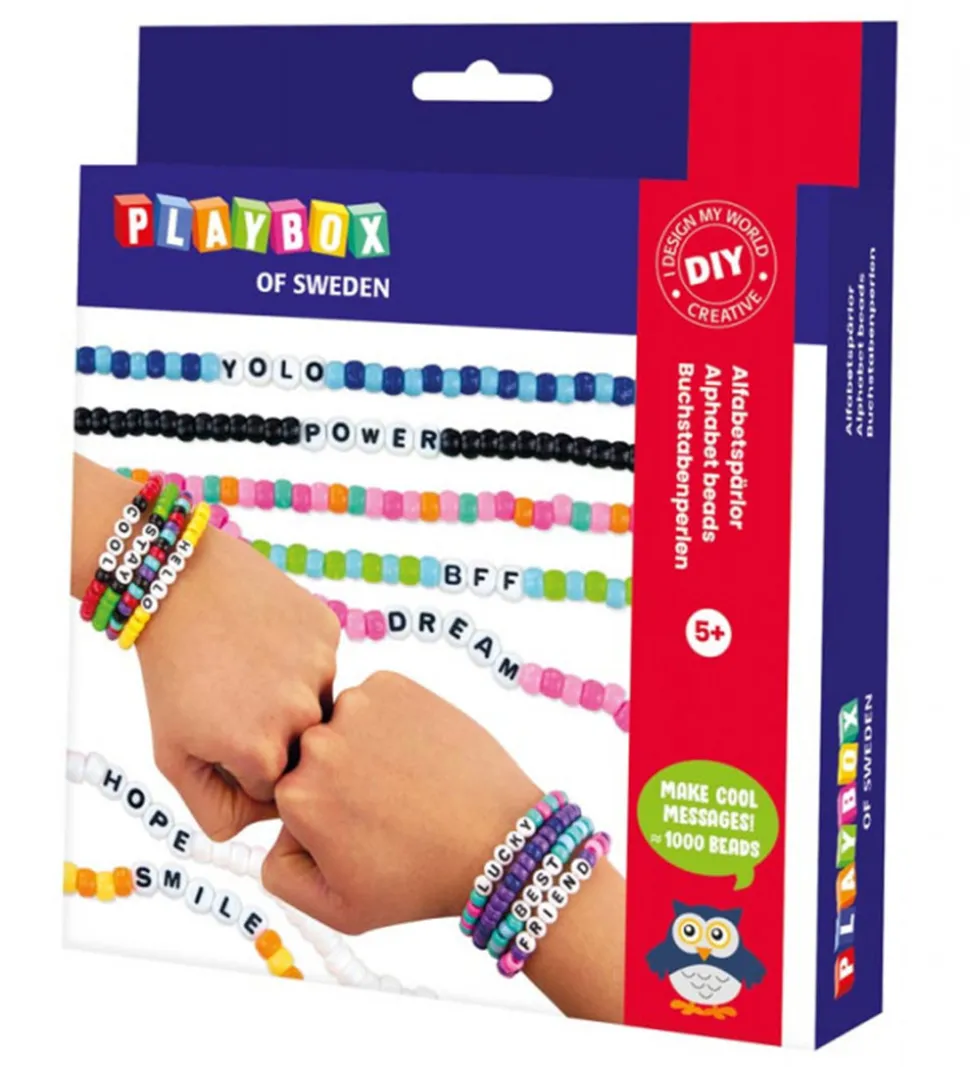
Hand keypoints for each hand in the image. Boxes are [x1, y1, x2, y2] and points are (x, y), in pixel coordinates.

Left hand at [136, 526, 339, 839]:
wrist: (180, 583)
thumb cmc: (172, 671)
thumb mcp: (173, 755)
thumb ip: (216, 810)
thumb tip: (268, 822)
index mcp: (263, 755)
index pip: (277, 791)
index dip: (246, 769)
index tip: (223, 736)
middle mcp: (302, 717)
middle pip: (303, 750)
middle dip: (273, 735)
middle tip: (236, 698)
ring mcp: (321, 670)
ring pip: (319, 706)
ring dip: (292, 696)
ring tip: (251, 666)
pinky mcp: (329, 632)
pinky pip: (324, 664)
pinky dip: (300, 659)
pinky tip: (267, 640)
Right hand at [262, 671, 541, 933]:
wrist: (499, 840)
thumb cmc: (424, 877)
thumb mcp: (339, 908)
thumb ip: (280, 873)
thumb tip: (273, 832)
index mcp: (296, 794)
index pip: (288, 795)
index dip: (323, 816)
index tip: (358, 829)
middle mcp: (319, 742)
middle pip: (312, 756)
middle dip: (339, 778)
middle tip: (387, 807)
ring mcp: (358, 706)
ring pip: (343, 725)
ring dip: (364, 744)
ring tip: (407, 781)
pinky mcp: (394, 684)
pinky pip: (376, 700)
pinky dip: (392, 720)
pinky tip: (419, 753)